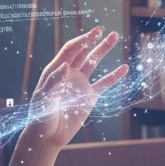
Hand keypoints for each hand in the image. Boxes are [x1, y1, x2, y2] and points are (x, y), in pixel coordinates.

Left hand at [26, 27, 127, 149]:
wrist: (47, 136)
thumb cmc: (40, 117)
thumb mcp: (44, 98)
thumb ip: (53, 81)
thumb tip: (65, 64)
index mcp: (55, 71)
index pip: (70, 50)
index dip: (82, 40)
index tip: (94, 33)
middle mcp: (68, 74)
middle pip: (82, 52)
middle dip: (92, 40)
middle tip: (103, 29)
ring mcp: (79, 84)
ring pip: (93, 63)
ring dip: (103, 50)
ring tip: (114, 37)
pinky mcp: (88, 97)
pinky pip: (103, 84)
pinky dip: (114, 76)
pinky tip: (124, 68)